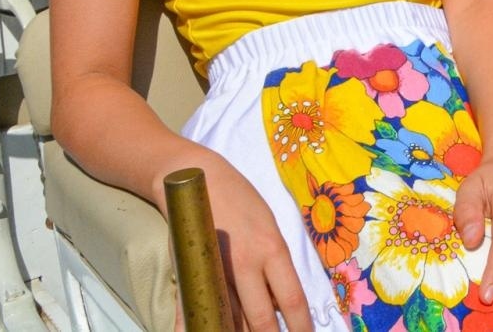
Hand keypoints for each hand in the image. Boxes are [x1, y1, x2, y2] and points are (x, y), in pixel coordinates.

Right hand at [178, 156, 311, 331]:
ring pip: (230, 318)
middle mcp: (246, 263)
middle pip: (260, 318)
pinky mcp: (191, 271)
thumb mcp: (269, 228)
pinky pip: (191, 311)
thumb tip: (281, 303)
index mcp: (272, 249)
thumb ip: (275, 265)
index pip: (292, 299)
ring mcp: (216, 269)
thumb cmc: (241, 201)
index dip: (300, 326)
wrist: (197, 176)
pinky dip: (192, 328)